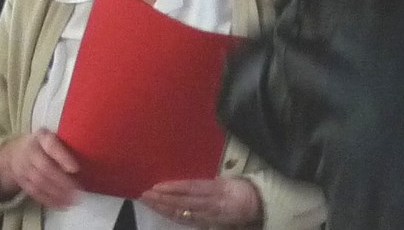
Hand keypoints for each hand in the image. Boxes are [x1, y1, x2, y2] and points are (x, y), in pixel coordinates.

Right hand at [0, 129, 79, 207]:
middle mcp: (31, 152)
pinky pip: (34, 192)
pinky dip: (48, 200)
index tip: (76, 169)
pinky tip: (61, 205)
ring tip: (72, 201)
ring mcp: (24, 168)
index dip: (63, 158)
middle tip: (77, 191)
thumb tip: (93, 150)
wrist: (15, 152)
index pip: (52, 146)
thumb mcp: (54, 134)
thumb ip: (67, 141)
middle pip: (45, 168)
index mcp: (42, 137)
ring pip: (39, 183)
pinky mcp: (22, 182)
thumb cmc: (45, 142)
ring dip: (56, 194)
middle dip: (62, 181)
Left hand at [142, 176, 261, 226]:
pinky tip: (163, 211)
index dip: (175, 188)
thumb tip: (190, 180)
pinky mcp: (208, 223)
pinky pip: (187, 220)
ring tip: (149, 201)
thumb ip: (210, 182)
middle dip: (163, 199)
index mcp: (218, 189)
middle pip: (183, 202)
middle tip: (145, 193)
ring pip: (182, 213)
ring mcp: (208, 216)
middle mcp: (212, 203)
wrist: (258, 206)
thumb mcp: (229, 180)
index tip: (158, 185)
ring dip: (163, 208)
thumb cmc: (242, 189)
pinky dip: (173, 216)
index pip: (192, 188)